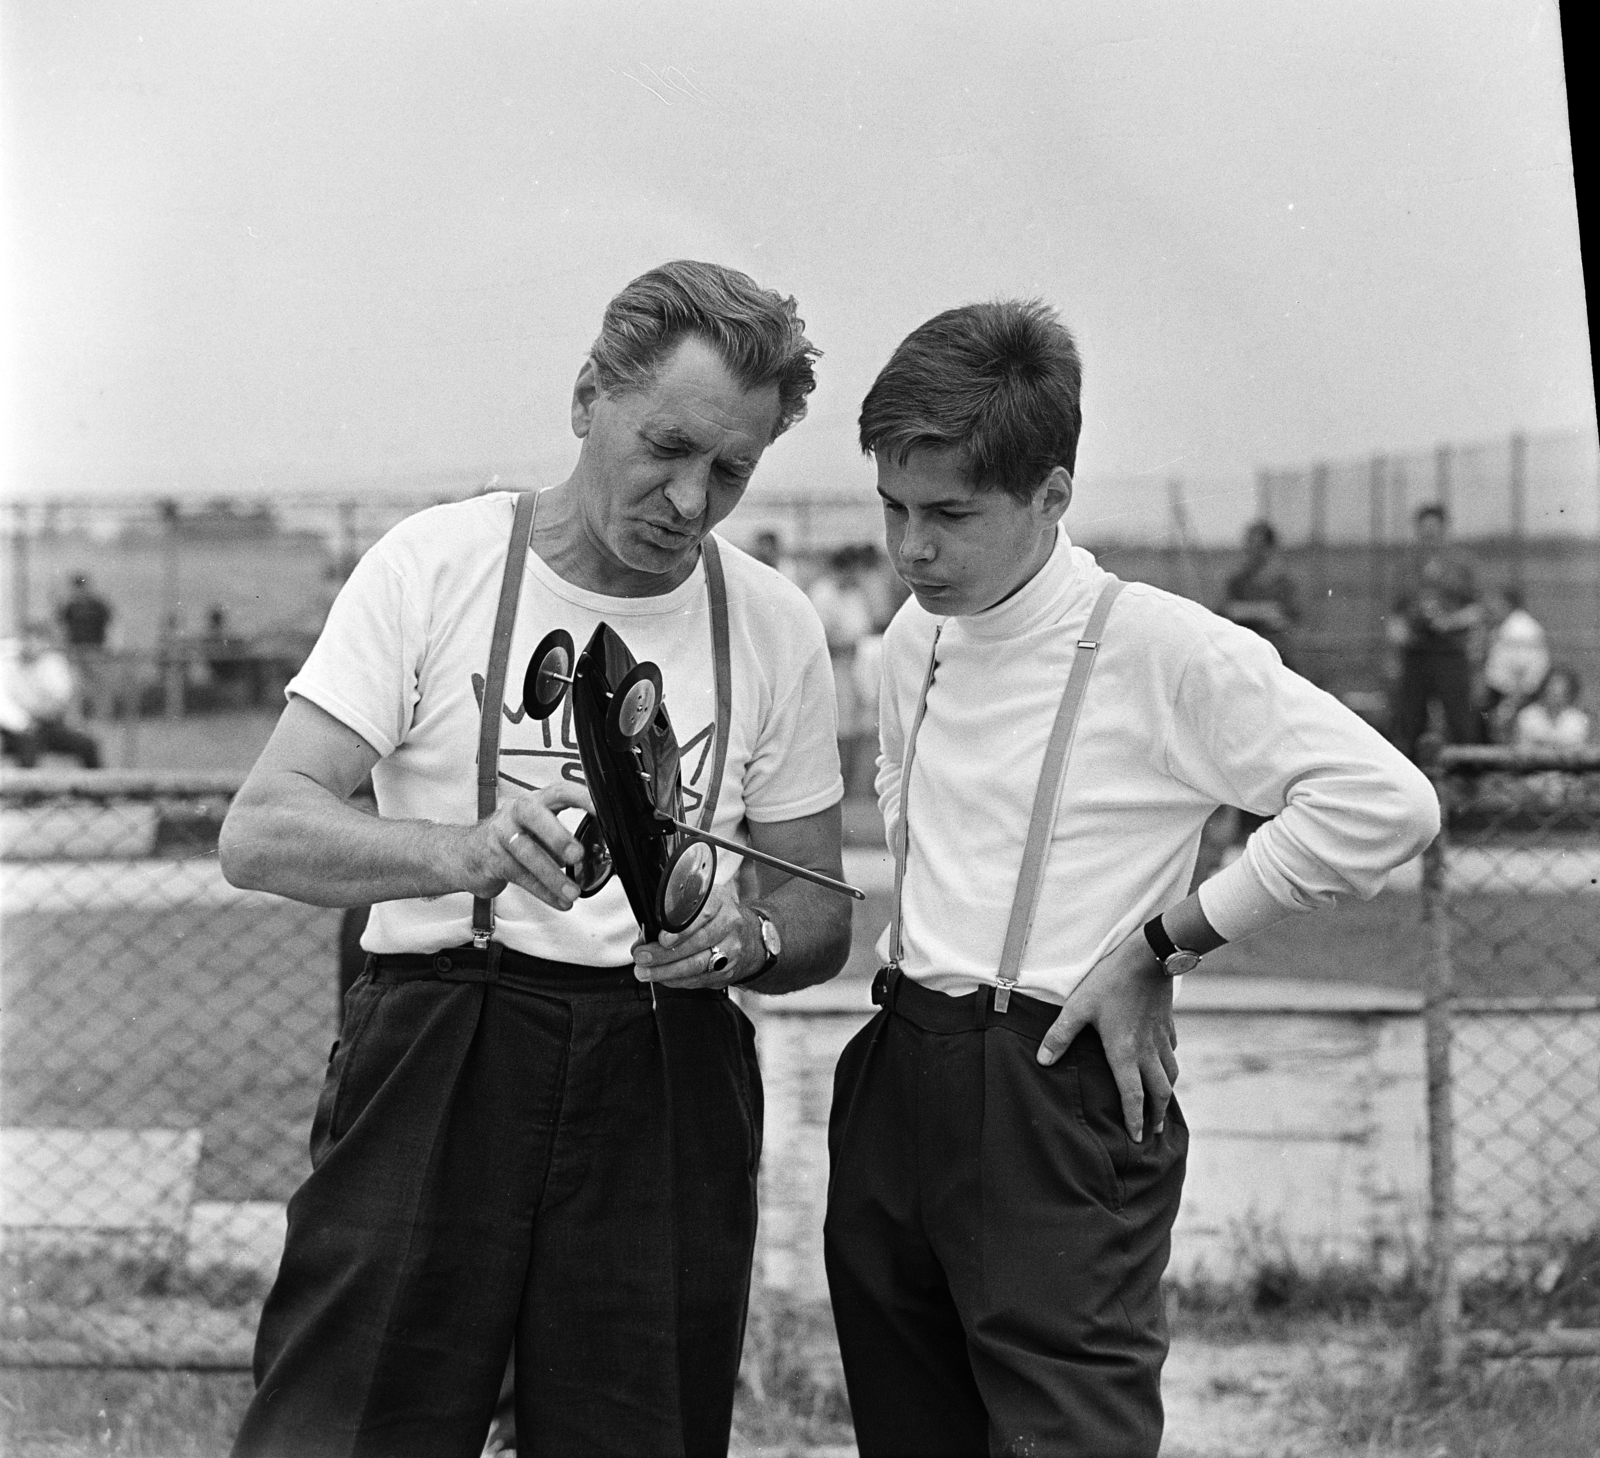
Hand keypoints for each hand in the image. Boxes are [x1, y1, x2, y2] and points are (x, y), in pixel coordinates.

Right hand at [457, 782, 593, 909]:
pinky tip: (559, 901)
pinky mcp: (492, 859)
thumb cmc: (510, 839)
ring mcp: (500, 834)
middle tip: (577, 855)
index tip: (600, 810)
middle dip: (557, 836)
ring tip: (573, 892)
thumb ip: (562, 839)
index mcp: (534, 801)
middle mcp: (515, 813)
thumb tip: (592, 856)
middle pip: (534, 816)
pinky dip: (543, 892)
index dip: (580, 797)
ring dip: (553, 877)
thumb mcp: (537, 831)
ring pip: (527, 853)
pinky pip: (520, 876)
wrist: (466, 854)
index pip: (559, 791)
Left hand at [632, 883, 756, 989]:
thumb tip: (643, 938)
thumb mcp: (699, 904)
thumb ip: (673, 916)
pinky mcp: (728, 971)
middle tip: (642, 957)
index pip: (703, 914)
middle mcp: (731, 924)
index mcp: (721, 901)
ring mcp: (732, 949)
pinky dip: (677, 980)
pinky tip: (663, 978)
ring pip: (698, 965)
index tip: (662, 939)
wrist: (749, 937)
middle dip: (665, 954)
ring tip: (645, 972)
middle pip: (698, 943)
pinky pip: (700, 979)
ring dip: (667, 971)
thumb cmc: (715, 917)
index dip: (682, 930)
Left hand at [1036, 930, 1177, 1140]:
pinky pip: (1171, 1053)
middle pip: (1158, 1093)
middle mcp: (1147, 1051)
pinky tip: (1164, 1065)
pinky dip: (1169, 1066)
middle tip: (1151, 1133)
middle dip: (1155, 1116)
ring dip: (1166, 1095)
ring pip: (1170, 1075)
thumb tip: (1043, 1061)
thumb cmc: (1110, 982)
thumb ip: (1060, 1035)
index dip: (1134, 1119)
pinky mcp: (1167, 1024)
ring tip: (1162, 1107)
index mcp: (1125, 1053)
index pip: (1133, 1096)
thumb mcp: (1078, 1007)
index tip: (1135, 1139)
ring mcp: (1160, 1038)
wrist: (1148, 957)